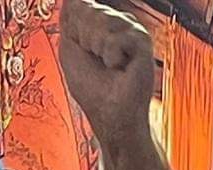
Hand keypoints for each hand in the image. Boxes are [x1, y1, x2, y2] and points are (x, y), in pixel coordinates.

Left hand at [59, 0, 153, 145]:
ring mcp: (131, 29)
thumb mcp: (70, 49)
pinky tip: (118, 67)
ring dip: (96, 48)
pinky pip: (114, 38)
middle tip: (96, 61)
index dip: (75, 28)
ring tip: (108, 66)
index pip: (80, 5)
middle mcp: (118, 21)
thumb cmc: (93, 89)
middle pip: (88, 9)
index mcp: (101, 23)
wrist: (112, 115)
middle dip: (84, 38)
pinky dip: (110, 56)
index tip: (84, 50)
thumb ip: (70, 19)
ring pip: (101, 21)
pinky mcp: (142, 40)